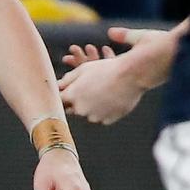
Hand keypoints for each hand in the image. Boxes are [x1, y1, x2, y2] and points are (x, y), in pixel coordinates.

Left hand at [59, 27, 174, 124]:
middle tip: (88, 90)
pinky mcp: (108, 120)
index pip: (59, 101)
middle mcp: (81, 109)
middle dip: (76, 101)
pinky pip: (101, 117)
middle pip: (73, 109)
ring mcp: (95, 116)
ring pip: (88, 114)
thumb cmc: (106, 69)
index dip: (62, 96)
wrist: (130, 75)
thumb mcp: (83, 69)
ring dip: (91, 106)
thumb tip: (58, 86)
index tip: (65, 92)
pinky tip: (110, 98)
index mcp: (73, 95)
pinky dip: (103, 110)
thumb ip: (68, 80)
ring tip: (102, 92)